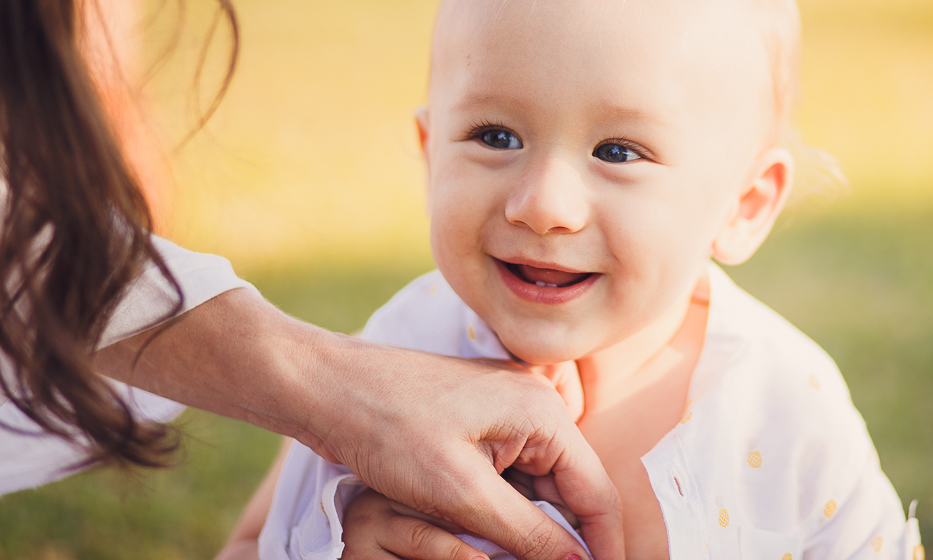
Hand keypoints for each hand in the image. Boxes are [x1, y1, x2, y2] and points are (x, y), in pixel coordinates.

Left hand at [305, 344, 620, 559]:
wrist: (327, 389)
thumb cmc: (387, 427)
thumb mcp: (461, 493)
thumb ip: (527, 534)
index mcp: (542, 412)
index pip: (595, 493)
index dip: (605, 548)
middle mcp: (533, 407)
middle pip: (571, 491)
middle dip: (566, 542)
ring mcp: (505, 414)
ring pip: (538, 489)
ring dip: (531, 531)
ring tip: (517, 559)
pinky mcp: (478, 425)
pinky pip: (509, 477)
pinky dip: (505, 513)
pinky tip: (489, 542)